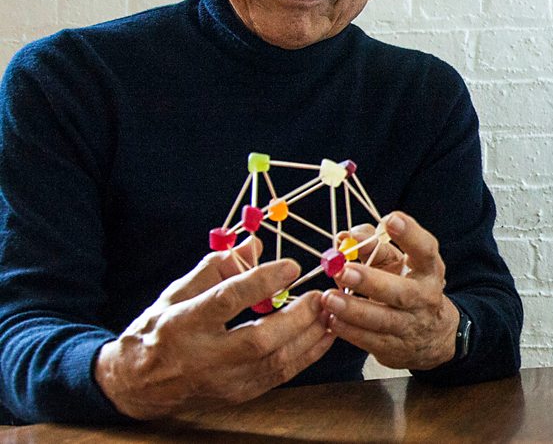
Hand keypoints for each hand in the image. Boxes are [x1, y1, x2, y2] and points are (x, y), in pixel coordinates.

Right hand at [95, 237, 334, 419]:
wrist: (136, 385)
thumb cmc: (158, 330)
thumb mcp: (176, 293)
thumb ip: (216, 268)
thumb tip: (254, 244)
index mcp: (182, 323)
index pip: (226, 301)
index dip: (261, 282)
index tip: (291, 266)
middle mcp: (203, 357)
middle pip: (258, 340)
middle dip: (297, 316)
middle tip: (320, 294)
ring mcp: (222, 381)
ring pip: (275, 362)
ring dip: (310, 336)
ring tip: (329, 311)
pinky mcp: (238, 395)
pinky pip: (280, 376)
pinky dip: (307, 355)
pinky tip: (323, 335)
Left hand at [323, 212, 457, 369]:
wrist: (432, 336)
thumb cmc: (408, 287)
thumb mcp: (400, 264)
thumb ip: (374, 246)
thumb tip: (345, 236)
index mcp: (429, 270)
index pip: (425, 250)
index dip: (410, 234)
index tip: (389, 220)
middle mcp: (425, 298)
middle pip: (402, 292)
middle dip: (371, 281)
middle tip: (344, 270)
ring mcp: (410, 325)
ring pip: (382, 320)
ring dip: (353, 309)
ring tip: (328, 297)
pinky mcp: (394, 347)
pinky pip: (369, 340)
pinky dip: (348, 331)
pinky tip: (331, 320)